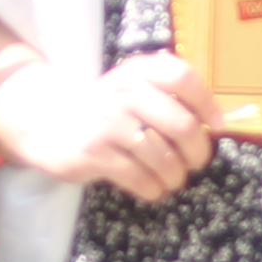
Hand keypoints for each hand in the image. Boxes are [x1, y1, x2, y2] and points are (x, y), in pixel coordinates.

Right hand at [0, 51, 214, 202]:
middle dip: (197, 152)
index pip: (182, 77)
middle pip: (182, 125)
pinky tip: (152, 188)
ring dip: (175, 175)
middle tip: (195, 162)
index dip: (207, 104)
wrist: (45, 122)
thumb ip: (168, 98)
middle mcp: (123, 92)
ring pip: (163, 157)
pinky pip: (140, 178)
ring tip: (172, 179)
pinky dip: (154, 189)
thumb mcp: (132, 90)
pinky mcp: (93, 153)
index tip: (216, 126)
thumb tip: (215, 125)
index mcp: (137, 72)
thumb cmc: (104, 110)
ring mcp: (107, 122)